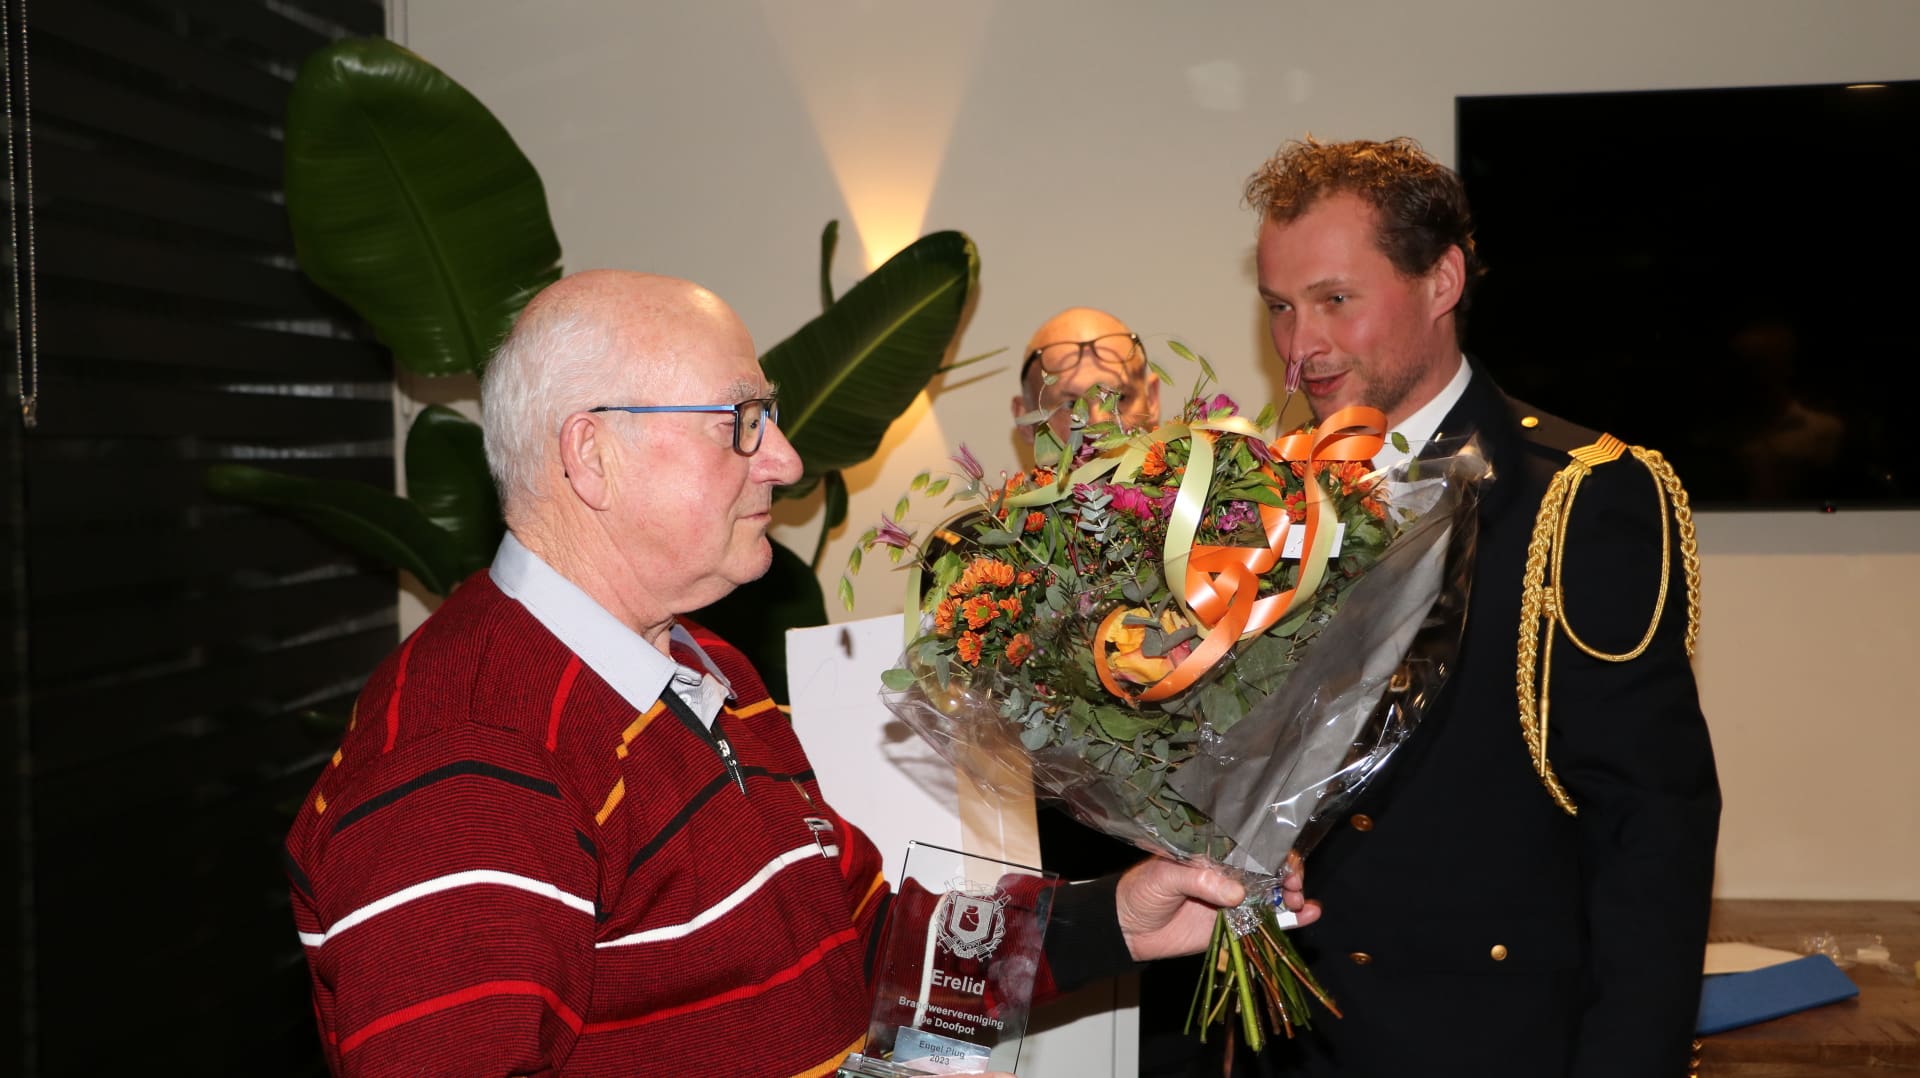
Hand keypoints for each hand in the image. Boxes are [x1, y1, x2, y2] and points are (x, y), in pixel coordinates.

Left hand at [1116, 854, 1321, 961]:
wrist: (1127, 928)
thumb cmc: (1141, 890)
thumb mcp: (1165, 876)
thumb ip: (1199, 880)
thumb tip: (1236, 892)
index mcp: (1215, 855)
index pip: (1252, 847)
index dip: (1274, 852)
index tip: (1286, 863)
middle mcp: (1230, 875)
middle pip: (1270, 870)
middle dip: (1290, 875)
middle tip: (1294, 886)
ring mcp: (1235, 901)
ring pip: (1274, 896)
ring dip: (1294, 896)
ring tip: (1302, 903)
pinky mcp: (1235, 927)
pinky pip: (1266, 922)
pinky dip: (1290, 920)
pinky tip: (1307, 916)